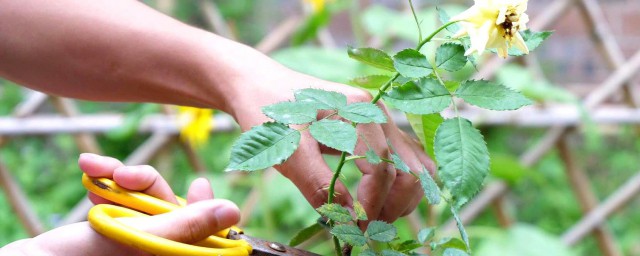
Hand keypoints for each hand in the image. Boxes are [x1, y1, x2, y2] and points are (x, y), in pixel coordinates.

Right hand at [0, 153, 239, 255]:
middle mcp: (151, 255)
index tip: (199, 183)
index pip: (205, 241)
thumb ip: (182, 226)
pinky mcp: (108, 232)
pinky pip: (119, 202)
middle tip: (123, 173)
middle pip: (172, 214)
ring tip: (96, 169)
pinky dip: (105, 182)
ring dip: (122, 179)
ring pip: (144, 202)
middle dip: (148, 184)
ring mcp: (130, 244)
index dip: (206, 212)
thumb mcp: (132, 240)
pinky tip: (89, 171)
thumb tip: (231, 211)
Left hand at [228, 68, 434, 224]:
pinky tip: (374, 198)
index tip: (353, 230)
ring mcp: (379, 117)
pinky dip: (398, 184)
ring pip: (416, 166)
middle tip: (363, 227)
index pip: (384, 169)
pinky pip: (404, 158)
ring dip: (401, 197)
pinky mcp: (376, 126)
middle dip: (392, 206)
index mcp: (358, 111)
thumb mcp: (287, 152)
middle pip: (412, 169)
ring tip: (371, 215)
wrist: (257, 82)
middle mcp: (377, 111)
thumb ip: (319, 186)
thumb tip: (349, 220)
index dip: (372, 206)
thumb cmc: (268, 113)